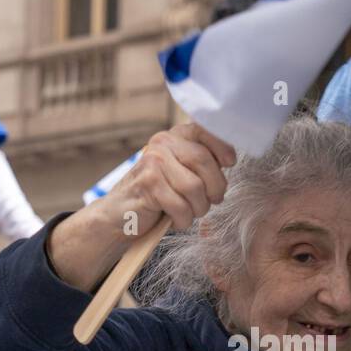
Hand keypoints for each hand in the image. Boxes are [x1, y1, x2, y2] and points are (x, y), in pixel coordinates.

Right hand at [93, 123, 236, 234]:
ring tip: (189, 212)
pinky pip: (181, 206)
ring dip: (198, 208)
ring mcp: (153, 163)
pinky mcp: (148, 185)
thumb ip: (201, 162)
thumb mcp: (181, 172)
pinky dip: (183, 219)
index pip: (204, 130)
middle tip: (212, 201)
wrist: (120, 214)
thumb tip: (229, 160)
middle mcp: (162, 143)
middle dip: (215, 188)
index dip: (222, 147)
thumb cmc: (158, 195)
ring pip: (195, 187)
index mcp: (174, 136)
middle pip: (204, 161)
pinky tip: (175, 219)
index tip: (230, 163)